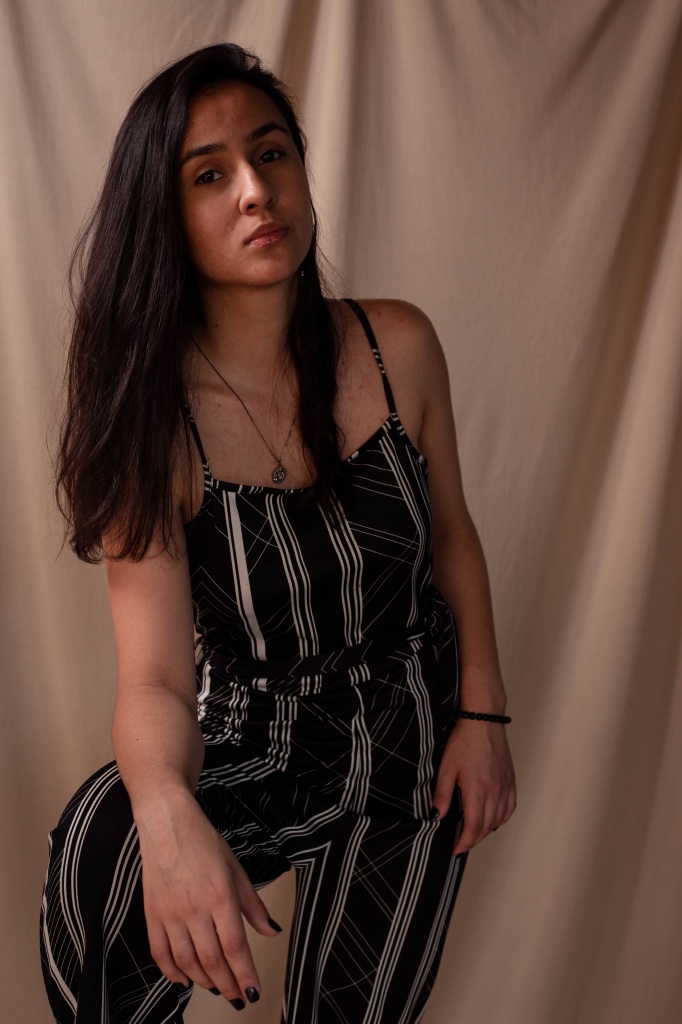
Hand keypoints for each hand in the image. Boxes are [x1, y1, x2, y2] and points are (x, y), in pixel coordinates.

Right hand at [136, 792, 281, 1004]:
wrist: (167, 822)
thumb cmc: (203, 841)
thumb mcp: (235, 868)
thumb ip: (252, 904)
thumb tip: (271, 931)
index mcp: (219, 894)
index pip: (235, 946)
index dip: (245, 975)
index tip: (253, 992)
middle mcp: (194, 907)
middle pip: (212, 959)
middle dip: (228, 984)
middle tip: (238, 998)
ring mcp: (170, 912)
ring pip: (187, 961)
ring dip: (203, 981)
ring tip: (217, 987)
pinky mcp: (152, 913)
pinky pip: (160, 952)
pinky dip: (171, 972)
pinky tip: (184, 980)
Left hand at [431, 718, 515, 854]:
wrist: (483, 722)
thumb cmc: (463, 742)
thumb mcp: (446, 767)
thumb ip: (442, 794)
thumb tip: (437, 817)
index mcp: (477, 790)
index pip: (473, 826)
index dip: (465, 842)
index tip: (456, 849)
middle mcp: (494, 791)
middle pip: (486, 826)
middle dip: (473, 840)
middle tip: (462, 844)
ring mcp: (505, 786)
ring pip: (499, 819)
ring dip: (486, 831)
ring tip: (473, 834)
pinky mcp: (510, 780)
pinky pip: (510, 807)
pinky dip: (502, 818)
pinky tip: (493, 819)